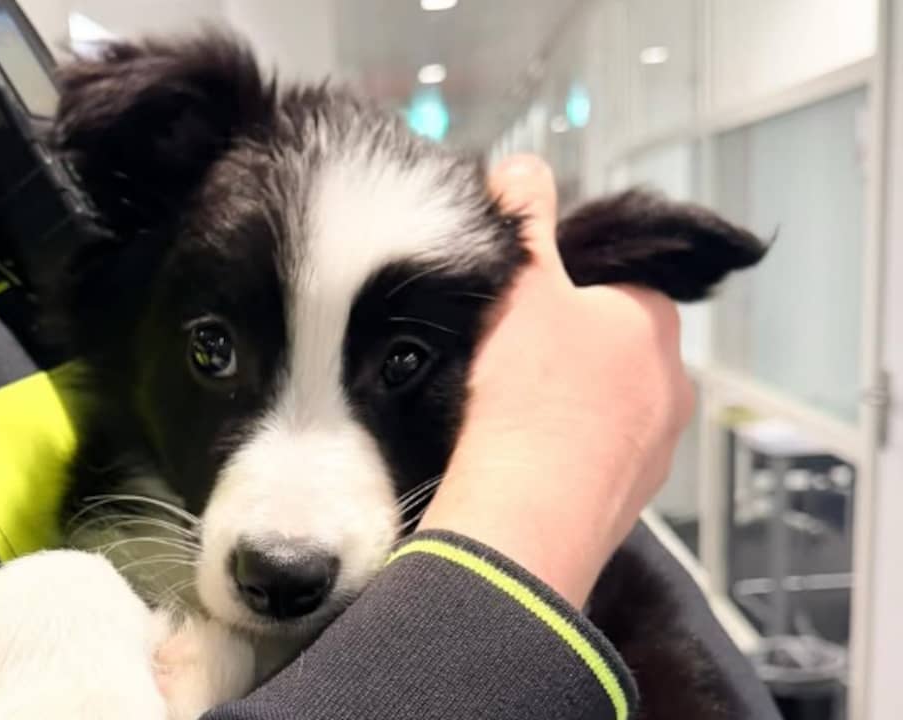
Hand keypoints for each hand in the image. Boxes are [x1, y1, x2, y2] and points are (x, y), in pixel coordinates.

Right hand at [418, 155, 693, 607]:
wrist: (525, 515)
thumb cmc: (529, 390)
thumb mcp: (520, 281)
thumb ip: (524, 217)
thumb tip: (524, 166)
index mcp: (655, 322)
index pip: (615, 285)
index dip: (562, 289)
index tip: (518, 307)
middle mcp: (673, 385)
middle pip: (610, 349)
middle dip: (565, 350)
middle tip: (504, 360)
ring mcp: (656, 451)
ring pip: (604, 409)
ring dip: (566, 406)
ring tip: (505, 415)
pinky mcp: (628, 503)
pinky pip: (593, 461)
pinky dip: (562, 455)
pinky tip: (518, 458)